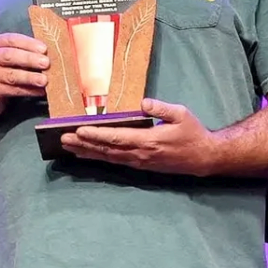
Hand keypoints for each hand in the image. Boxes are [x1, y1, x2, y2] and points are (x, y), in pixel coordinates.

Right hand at [0, 33, 48, 117]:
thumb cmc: (1, 71)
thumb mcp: (7, 57)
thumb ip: (23, 52)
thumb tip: (49, 54)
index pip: (11, 40)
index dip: (28, 43)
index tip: (44, 49)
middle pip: (9, 56)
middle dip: (29, 59)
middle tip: (46, 63)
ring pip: (11, 75)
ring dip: (30, 77)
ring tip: (44, 80)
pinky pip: (12, 90)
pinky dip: (28, 91)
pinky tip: (39, 91)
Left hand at [60, 98, 217, 175]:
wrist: (204, 158)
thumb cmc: (192, 133)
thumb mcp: (181, 114)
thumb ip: (161, 108)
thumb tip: (143, 103)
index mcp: (148, 140)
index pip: (116, 138)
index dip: (96, 135)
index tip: (79, 130)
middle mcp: (140, 154)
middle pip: (106, 150)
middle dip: (84, 144)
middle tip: (63, 139)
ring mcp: (138, 161)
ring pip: (107, 157)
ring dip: (86, 152)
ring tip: (67, 146)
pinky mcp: (139, 164)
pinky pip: (114, 161)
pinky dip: (97, 157)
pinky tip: (84, 155)